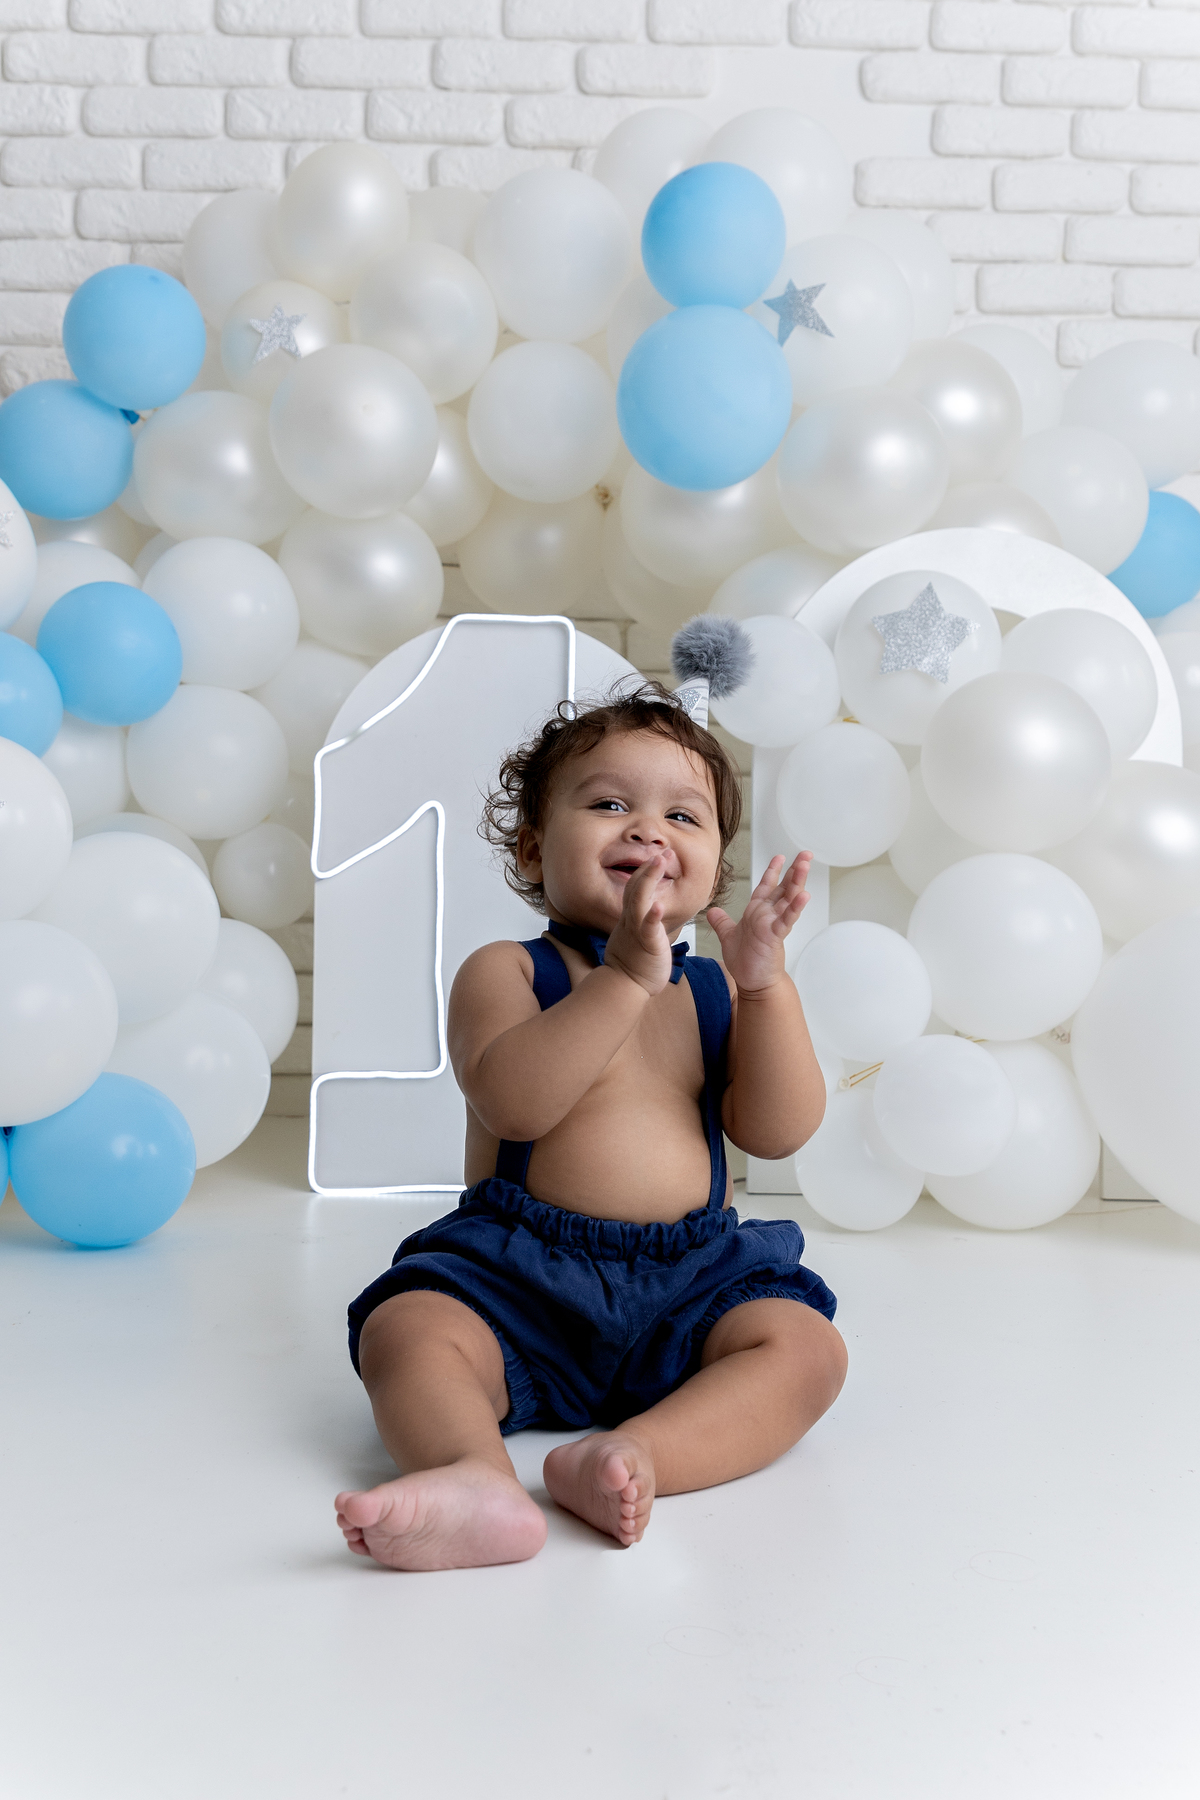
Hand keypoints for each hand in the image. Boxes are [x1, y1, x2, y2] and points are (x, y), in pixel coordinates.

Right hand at [603, 854, 672, 996]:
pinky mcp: (646, 945)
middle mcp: (631, 920)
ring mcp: (637, 931)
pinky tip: (659, 905)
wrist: (624, 987)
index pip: (635, 888)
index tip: (658, 856)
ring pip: (639, 900)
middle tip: (664, 851)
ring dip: (649, 878)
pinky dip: (653, 916)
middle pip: (636, 887)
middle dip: (649, 867)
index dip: (645, 871)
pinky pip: (648, 928)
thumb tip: (649, 911)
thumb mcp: (634, 937)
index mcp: (631, 918)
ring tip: (660, 860)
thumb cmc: (633, 966)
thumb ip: (640, 921)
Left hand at [706, 852, 811, 994]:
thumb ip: (722, 922)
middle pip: (784, 888)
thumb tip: (713, 912)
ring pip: (788, 899)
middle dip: (794, 871)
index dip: (773, 871)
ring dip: (797, 882)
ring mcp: (773, 924)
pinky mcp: (775, 936)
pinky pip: (786, 920)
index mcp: (757, 912)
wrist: (752, 982)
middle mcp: (767, 915)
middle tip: (806, 854)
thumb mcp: (728, 936)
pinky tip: (804, 895)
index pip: (766, 886)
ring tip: (805, 866)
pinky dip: (794, 908)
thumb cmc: (745, 961)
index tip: (780, 857)